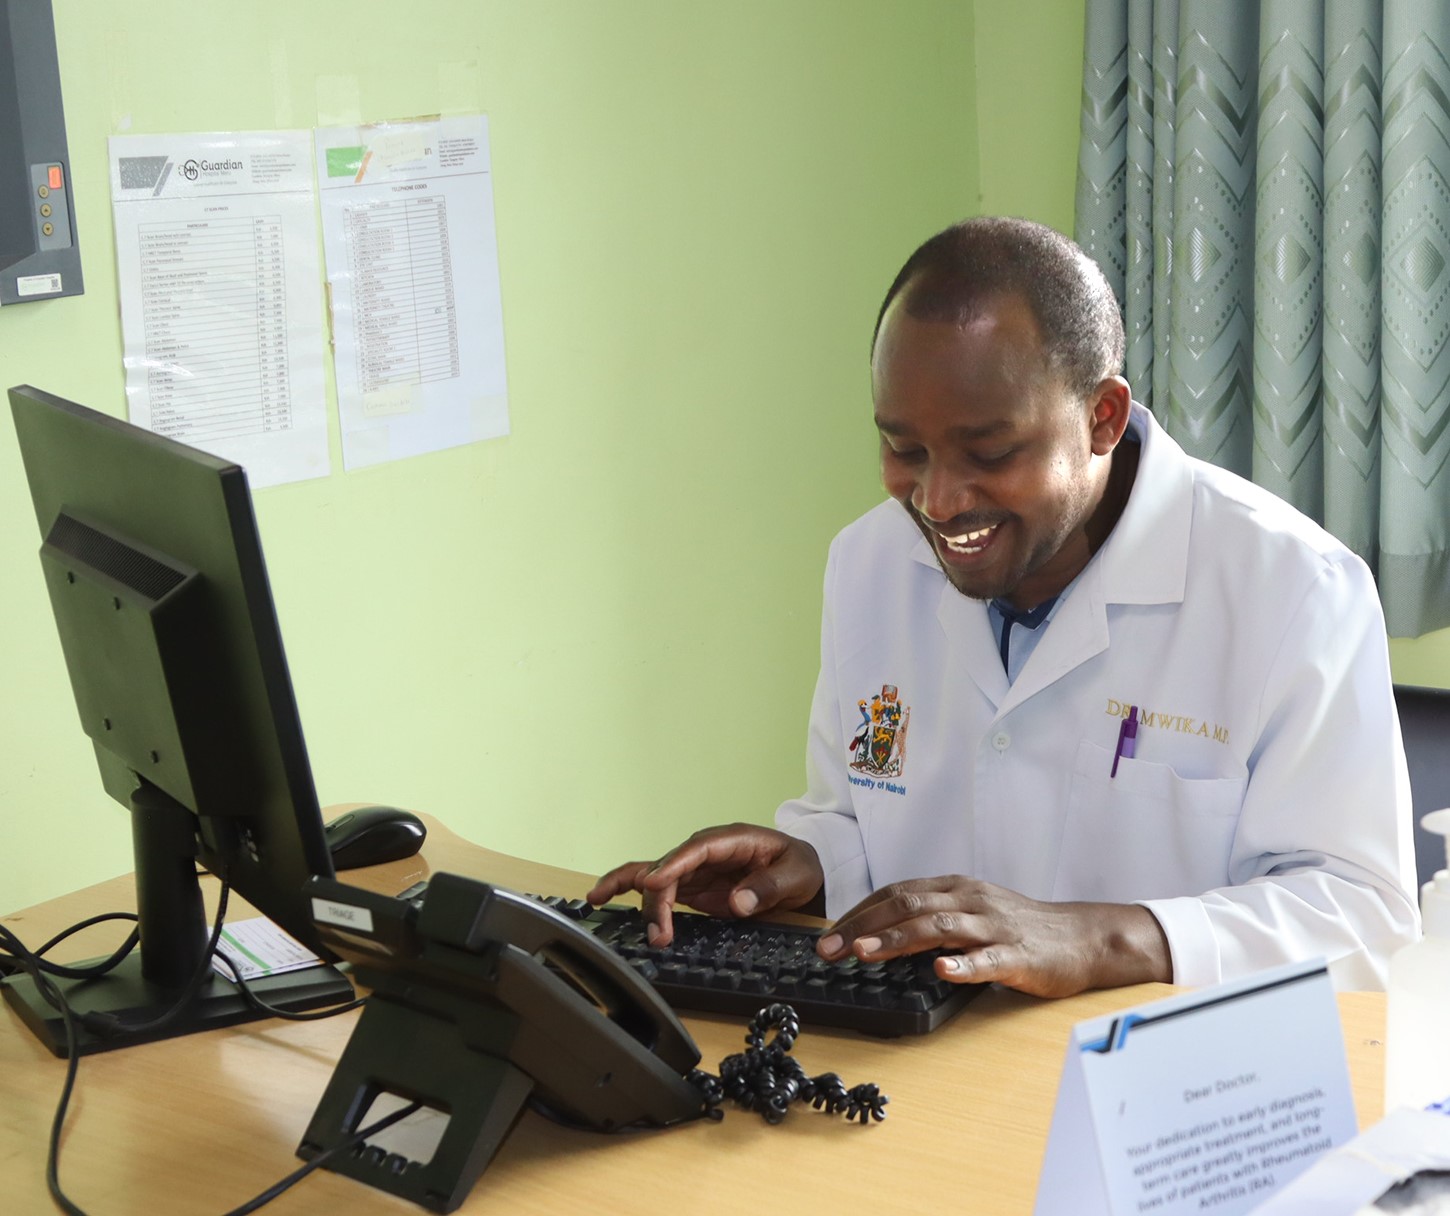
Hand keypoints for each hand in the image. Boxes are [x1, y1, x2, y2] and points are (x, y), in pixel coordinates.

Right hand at [586, 824, 823, 947]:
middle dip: (657, 898)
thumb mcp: (796, 875)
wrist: (800, 873)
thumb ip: (768, 887)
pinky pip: (656, 888)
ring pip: (654, 876)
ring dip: (640, 899)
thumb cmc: (798, 866)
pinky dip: (630, 893)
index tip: (656, 883)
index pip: (696, 849)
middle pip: (670, 868)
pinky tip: (602, 897)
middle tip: (659, 934)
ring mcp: (695, 870)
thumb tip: (739, 901)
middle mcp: (706, 852)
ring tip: (610, 909)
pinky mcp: (691, 888)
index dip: (673, 865)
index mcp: (732, 840)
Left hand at [817, 876, 1170, 997]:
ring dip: (897, 940)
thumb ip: (930, 917)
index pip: (895, 893)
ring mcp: (994, 926)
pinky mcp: (1019, 955)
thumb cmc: (1020, 928)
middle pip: (907, 905)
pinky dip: (963, 964)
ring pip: (938, 927)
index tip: (827, 933)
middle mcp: (969, 900)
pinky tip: (942, 970)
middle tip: (828, 948)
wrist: (1083, 938)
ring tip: (864, 954)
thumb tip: (876, 933)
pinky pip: (988, 959)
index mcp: (954, 888)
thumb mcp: (970, 912)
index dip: (858, 911)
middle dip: (862, 925)